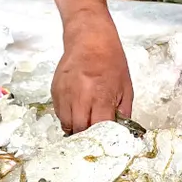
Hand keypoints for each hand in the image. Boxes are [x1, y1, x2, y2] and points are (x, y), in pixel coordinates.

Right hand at [51, 5, 133, 132]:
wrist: (89, 38)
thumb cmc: (111, 60)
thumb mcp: (126, 86)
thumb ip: (123, 112)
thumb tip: (121, 132)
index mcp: (101, 95)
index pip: (99, 128)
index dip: (103, 139)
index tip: (107, 143)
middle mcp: (80, 96)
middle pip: (80, 130)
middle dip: (88, 137)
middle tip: (95, 138)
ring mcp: (65, 93)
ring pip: (66, 124)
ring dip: (76, 129)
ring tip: (86, 124)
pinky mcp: (55, 90)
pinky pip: (59, 113)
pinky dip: (68, 117)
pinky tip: (77, 112)